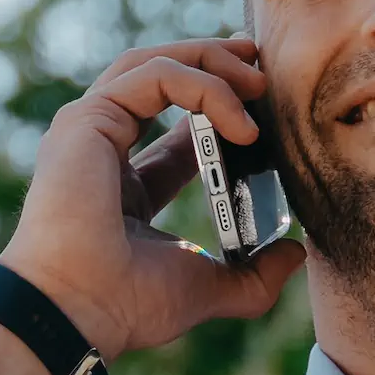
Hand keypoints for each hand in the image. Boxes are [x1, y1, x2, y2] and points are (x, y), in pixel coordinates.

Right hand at [0, 41, 308, 374]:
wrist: (78, 312)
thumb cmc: (127, 306)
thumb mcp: (209, 287)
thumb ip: (254, 275)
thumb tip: (296, 253)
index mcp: (125, 187)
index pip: (180, 132)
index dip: (223, 111)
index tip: (265, 112)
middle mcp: (102, 150)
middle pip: (161, 78)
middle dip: (215, 63)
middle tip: (262, 67)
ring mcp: (90, 129)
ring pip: (155, 63)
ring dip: (212, 62)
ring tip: (258, 82)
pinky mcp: (88, 118)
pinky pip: (156, 75)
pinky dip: (204, 87)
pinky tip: (240, 124)